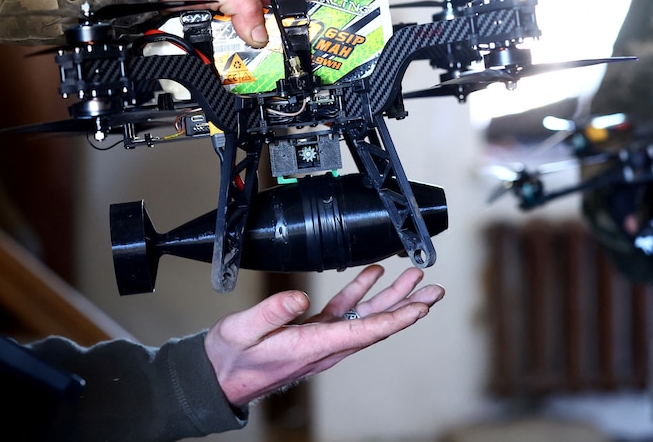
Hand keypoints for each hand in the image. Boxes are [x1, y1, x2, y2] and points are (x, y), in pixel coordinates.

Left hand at [157, 0, 314, 47]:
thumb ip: (242, 7)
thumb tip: (261, 32)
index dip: (304, 7)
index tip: (313, 28)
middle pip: (272, 14)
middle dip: (277, 33)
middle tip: (282, 50)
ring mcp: (230, 3)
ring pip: (253, 28)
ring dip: (254, 42)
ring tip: (257, 55)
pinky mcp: (216, 19)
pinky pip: (233, 36)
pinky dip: (235, 46)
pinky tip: (235, 54)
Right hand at [203, 265, 444, 406]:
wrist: (218, 378)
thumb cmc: (229, 358)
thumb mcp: (242, 331)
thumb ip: (271, 313)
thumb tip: (300, 296)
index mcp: (311, 346)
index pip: (364, 332)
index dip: (395, 318)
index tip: (420, 308)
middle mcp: (324, 346)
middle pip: (377, 325)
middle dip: (408, 306)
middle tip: (434, 291)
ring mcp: (322, 340)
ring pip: (366, 317)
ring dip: (392, 297)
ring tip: (415, 278)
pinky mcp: (314, 332)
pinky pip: (345, 312)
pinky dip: (361, 292)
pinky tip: (373, 275)